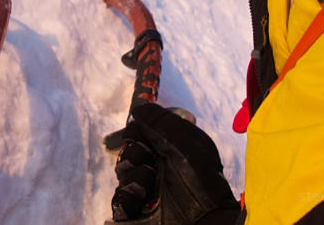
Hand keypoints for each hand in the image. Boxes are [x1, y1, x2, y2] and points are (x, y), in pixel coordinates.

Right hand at [110, 103, 240, 223]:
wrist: (204, 222)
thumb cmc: (200, 182)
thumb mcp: (187, 144)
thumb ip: (162, 122)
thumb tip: (138, 110)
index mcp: (169, 151)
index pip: (140, 134)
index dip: (136, 133)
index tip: (140, 135)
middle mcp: (157, 169)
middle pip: (128, 153)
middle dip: (134, 154)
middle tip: (149, 162)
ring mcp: (146, 193)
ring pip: (122, 176)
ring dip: (134, 177)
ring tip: (148, 185)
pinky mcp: (135, 213)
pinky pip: (118, 201)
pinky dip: (126, 198)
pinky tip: (140, 199)